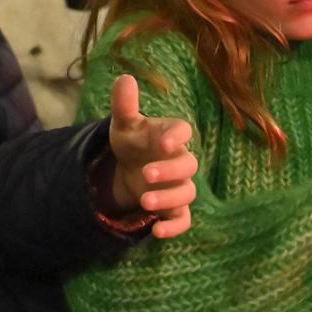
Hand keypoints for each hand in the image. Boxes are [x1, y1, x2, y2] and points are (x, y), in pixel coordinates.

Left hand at [104, 74, 196, 238]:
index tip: (164, 142)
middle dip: (170, 171)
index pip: (183, 131)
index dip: (177, 136)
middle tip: (146, 174)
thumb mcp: (123, 124)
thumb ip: (124, 104)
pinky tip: (156, 232)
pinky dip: (174, 227)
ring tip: (144, 202)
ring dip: (169, 198)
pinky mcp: (173, 207)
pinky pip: (183, 219)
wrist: (129, 167)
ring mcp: (179, 185)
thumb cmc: (132, 141)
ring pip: (187, 193)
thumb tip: (124, 78)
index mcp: (169, 135)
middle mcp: (179, 160)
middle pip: (188, 165)